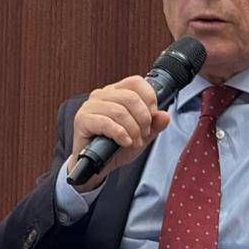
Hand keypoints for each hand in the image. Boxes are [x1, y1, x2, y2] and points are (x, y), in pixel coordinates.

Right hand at [67, 76, 169, 191]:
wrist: (97, 165)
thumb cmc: (116, 147)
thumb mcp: (141, 135)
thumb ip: (155, 125)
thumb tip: (165, 116)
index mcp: (116, 92)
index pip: (136, 82)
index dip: (149, 99)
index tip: (151, 118)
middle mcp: (102, 94)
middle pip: (131, 98)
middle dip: (143, 119)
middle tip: (143, 135)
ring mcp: (90, 106)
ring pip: (119, 111)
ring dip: (133, 130)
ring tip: (134, 142)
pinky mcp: (82, 119)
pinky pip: (106, 123)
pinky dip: (120, 134)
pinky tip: (125, 142)